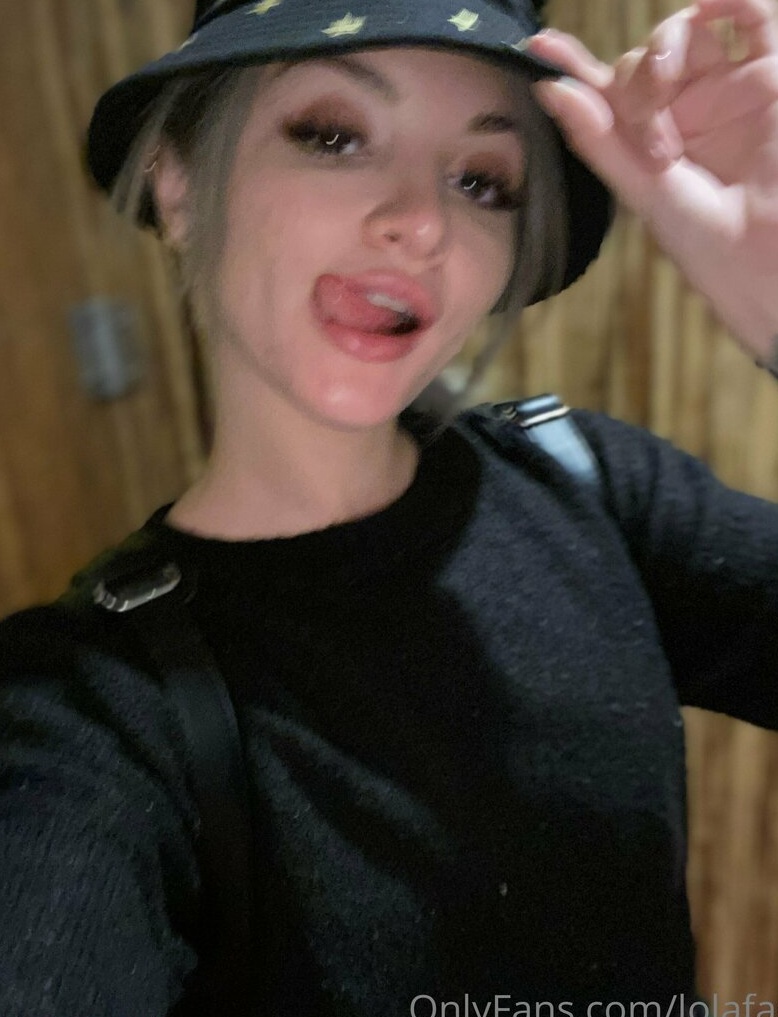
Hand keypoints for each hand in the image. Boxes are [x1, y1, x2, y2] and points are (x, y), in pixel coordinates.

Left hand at [529, 0, 777, 367]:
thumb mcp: (644, 192)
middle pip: (639, 61)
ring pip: (683, 33)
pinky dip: (732, 0)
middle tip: (655, 146)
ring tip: (668, 91)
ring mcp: (727, 88)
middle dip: (634, 91)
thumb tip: (550, 89)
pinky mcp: (771, 72)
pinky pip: (756, 14)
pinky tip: (711, 5)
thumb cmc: (708, 242)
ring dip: (664, 51)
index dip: (574, 66)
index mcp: (649, 140)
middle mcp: (685, 110)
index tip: (541, 47)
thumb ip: (600, 140)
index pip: (606, 93)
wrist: (767, 258)